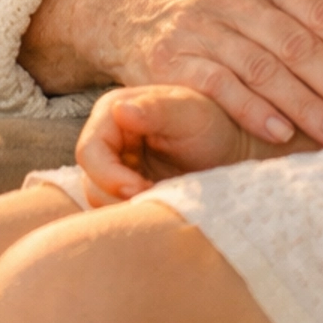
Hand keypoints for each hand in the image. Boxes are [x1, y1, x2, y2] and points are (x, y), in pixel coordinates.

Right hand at [21, 0, 322, 148]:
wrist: (131, 9)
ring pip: (264, 69)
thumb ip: (322, 7)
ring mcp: (200, 24)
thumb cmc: (219, 8)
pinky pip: (219, 85)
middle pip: (298, 45)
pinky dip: (253, 111)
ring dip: (307, 108)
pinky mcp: (172, 58)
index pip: (322, 13)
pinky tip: (283, 134)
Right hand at [77, 83, 259, 205]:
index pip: (89, 150)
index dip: (108, 175)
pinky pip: (115, 210)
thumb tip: (119, 110)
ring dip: (127, 207)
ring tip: (164, 199)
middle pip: (90, 180)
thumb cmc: (214, 122)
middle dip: (118, 196)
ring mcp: (116, 166)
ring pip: (100, 200)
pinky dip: (135, 213)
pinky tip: (162, 205)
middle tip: (156, 198)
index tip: (140, 188)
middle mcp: (108, 138)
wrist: (233, 148)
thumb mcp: (189, 112)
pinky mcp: (126, 190)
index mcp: (114, 111)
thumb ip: (155, 109)